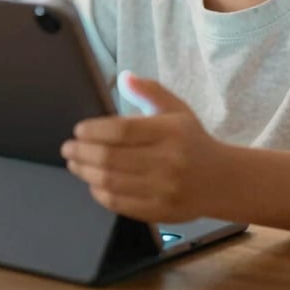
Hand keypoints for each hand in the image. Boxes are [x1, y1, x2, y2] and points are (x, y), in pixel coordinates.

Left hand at [60, 72, 220, 222]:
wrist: (222, 181)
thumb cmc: (192, 140)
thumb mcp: (177, 109)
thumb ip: (150, 91)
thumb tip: (124, 77)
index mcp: (171, 132)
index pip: (122, 131)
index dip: (94, 130)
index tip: (78, 129)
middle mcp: (168, 161)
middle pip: (111, 158)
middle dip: (82, 152)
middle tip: (67, 148)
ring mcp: (164, 190)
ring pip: (111, 183)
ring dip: (85, 172)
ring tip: (74, 163)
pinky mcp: (160, 212)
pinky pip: (120, 204)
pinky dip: (100, 193)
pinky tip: (93, 183)